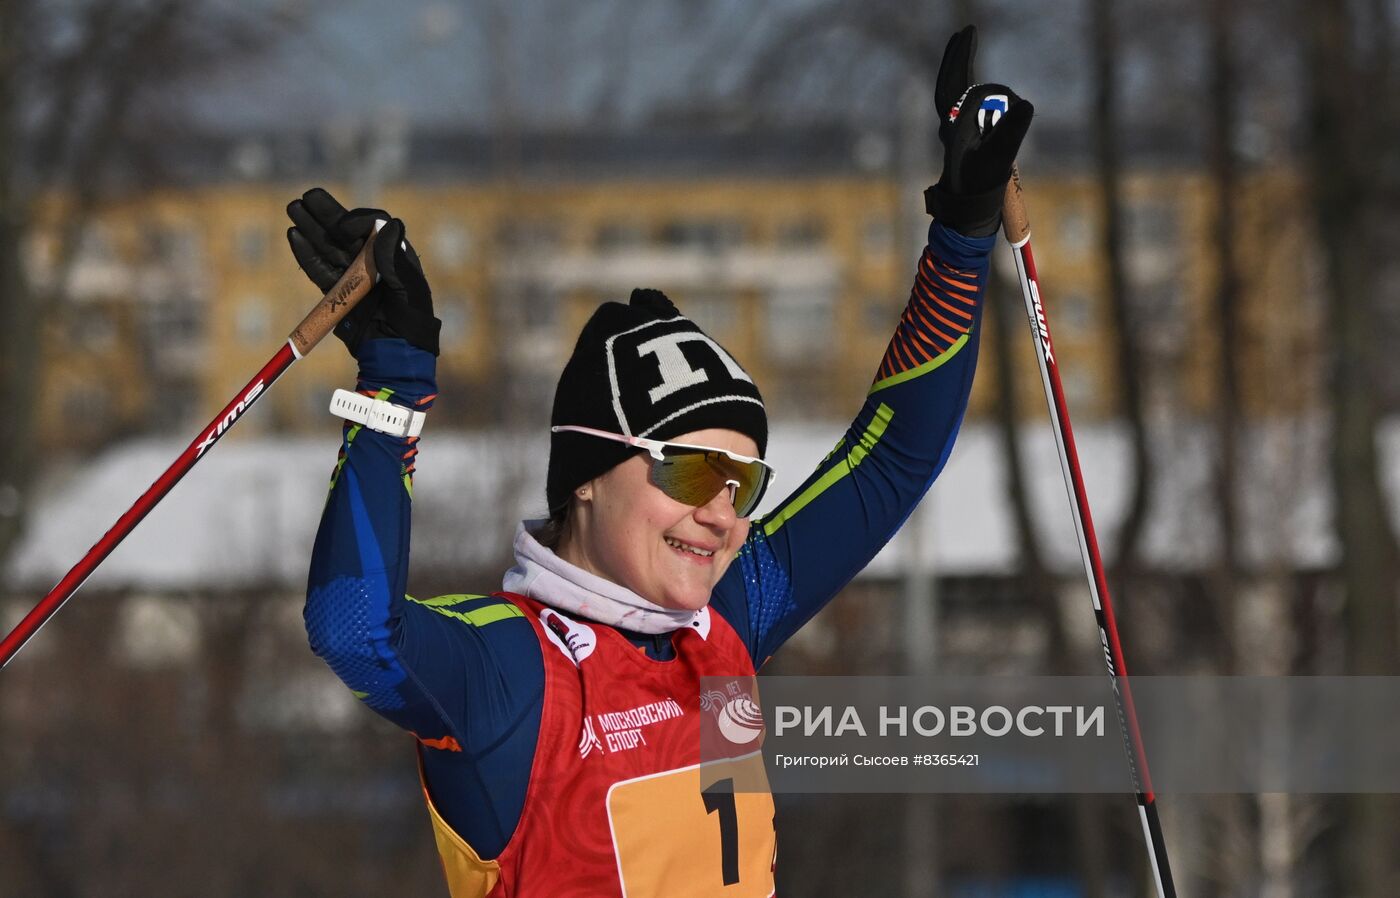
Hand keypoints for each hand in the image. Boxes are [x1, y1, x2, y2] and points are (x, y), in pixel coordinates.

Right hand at [286, 187, 440, 355]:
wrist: (395, 353)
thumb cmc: (411, 321)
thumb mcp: (410, 290)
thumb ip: (396, 259)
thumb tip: (388, 224)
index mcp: (393, 255)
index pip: (373, 226)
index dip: (357, 221)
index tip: (344, 228)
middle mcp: (372, 261)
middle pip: (346, 231)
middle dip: (326, 214)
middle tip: (306, 198)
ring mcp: (353, 275)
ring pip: (329, 247)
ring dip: (311, 228)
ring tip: (294, 209)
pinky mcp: (338, 291)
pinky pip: (319, 269)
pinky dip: (306, 254)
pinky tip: (294, 237)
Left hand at [925, 25, 1033, 236]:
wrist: (968, 209)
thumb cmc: (980, 186)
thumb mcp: (1000, 159)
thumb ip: (1012, 132)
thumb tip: (1026, 104)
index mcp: (954, 126)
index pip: (953, 84)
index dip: (958, 57)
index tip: (967, 31)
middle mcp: (952, 123)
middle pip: (955, 83)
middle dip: (960, 57)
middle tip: (968, 32)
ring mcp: (959, 128)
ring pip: (967, 94)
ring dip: (971, 76)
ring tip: (978, 62)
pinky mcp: (967, 135)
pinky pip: (971, 105)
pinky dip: (979, 92)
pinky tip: (987, 88)